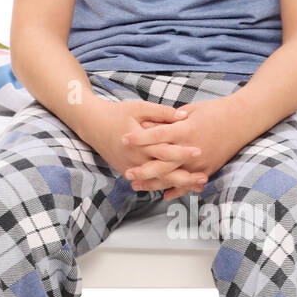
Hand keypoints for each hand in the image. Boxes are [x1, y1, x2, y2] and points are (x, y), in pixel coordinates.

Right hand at [82, 98, 205, 200]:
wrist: (92, 124)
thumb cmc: (117, 113)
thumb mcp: (139, 108)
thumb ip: (162, 113)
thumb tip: (184, 116)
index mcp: (140, 142)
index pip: (164, 150)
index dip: (182, 152)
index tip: (200, 151)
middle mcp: (136, 158)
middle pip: (163, 172)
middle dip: (185, 176)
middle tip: (204, 177)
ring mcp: (131, 167)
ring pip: (157, 181)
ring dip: (178, 184)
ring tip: (197, 185)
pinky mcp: (127, 171)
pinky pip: (148, 182)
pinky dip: (164, 186)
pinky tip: (179, 188)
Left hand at [120, 96, 246, 198]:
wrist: (243, 120)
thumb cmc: (216, 110)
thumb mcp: (191, 110)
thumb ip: (170, 120)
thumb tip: (149, 124)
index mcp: (186, 129)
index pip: (158, 135)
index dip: (140, 138)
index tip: (124, 139)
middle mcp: (192, 148)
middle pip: (163, 162)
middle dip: (144, 169)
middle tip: (127, 174)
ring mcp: (201, 162)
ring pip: (174, 177)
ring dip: (155, 183)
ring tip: (137, 186)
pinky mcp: (209, 169)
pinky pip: (190, 183)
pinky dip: (177, 190)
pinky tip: (163, 195)